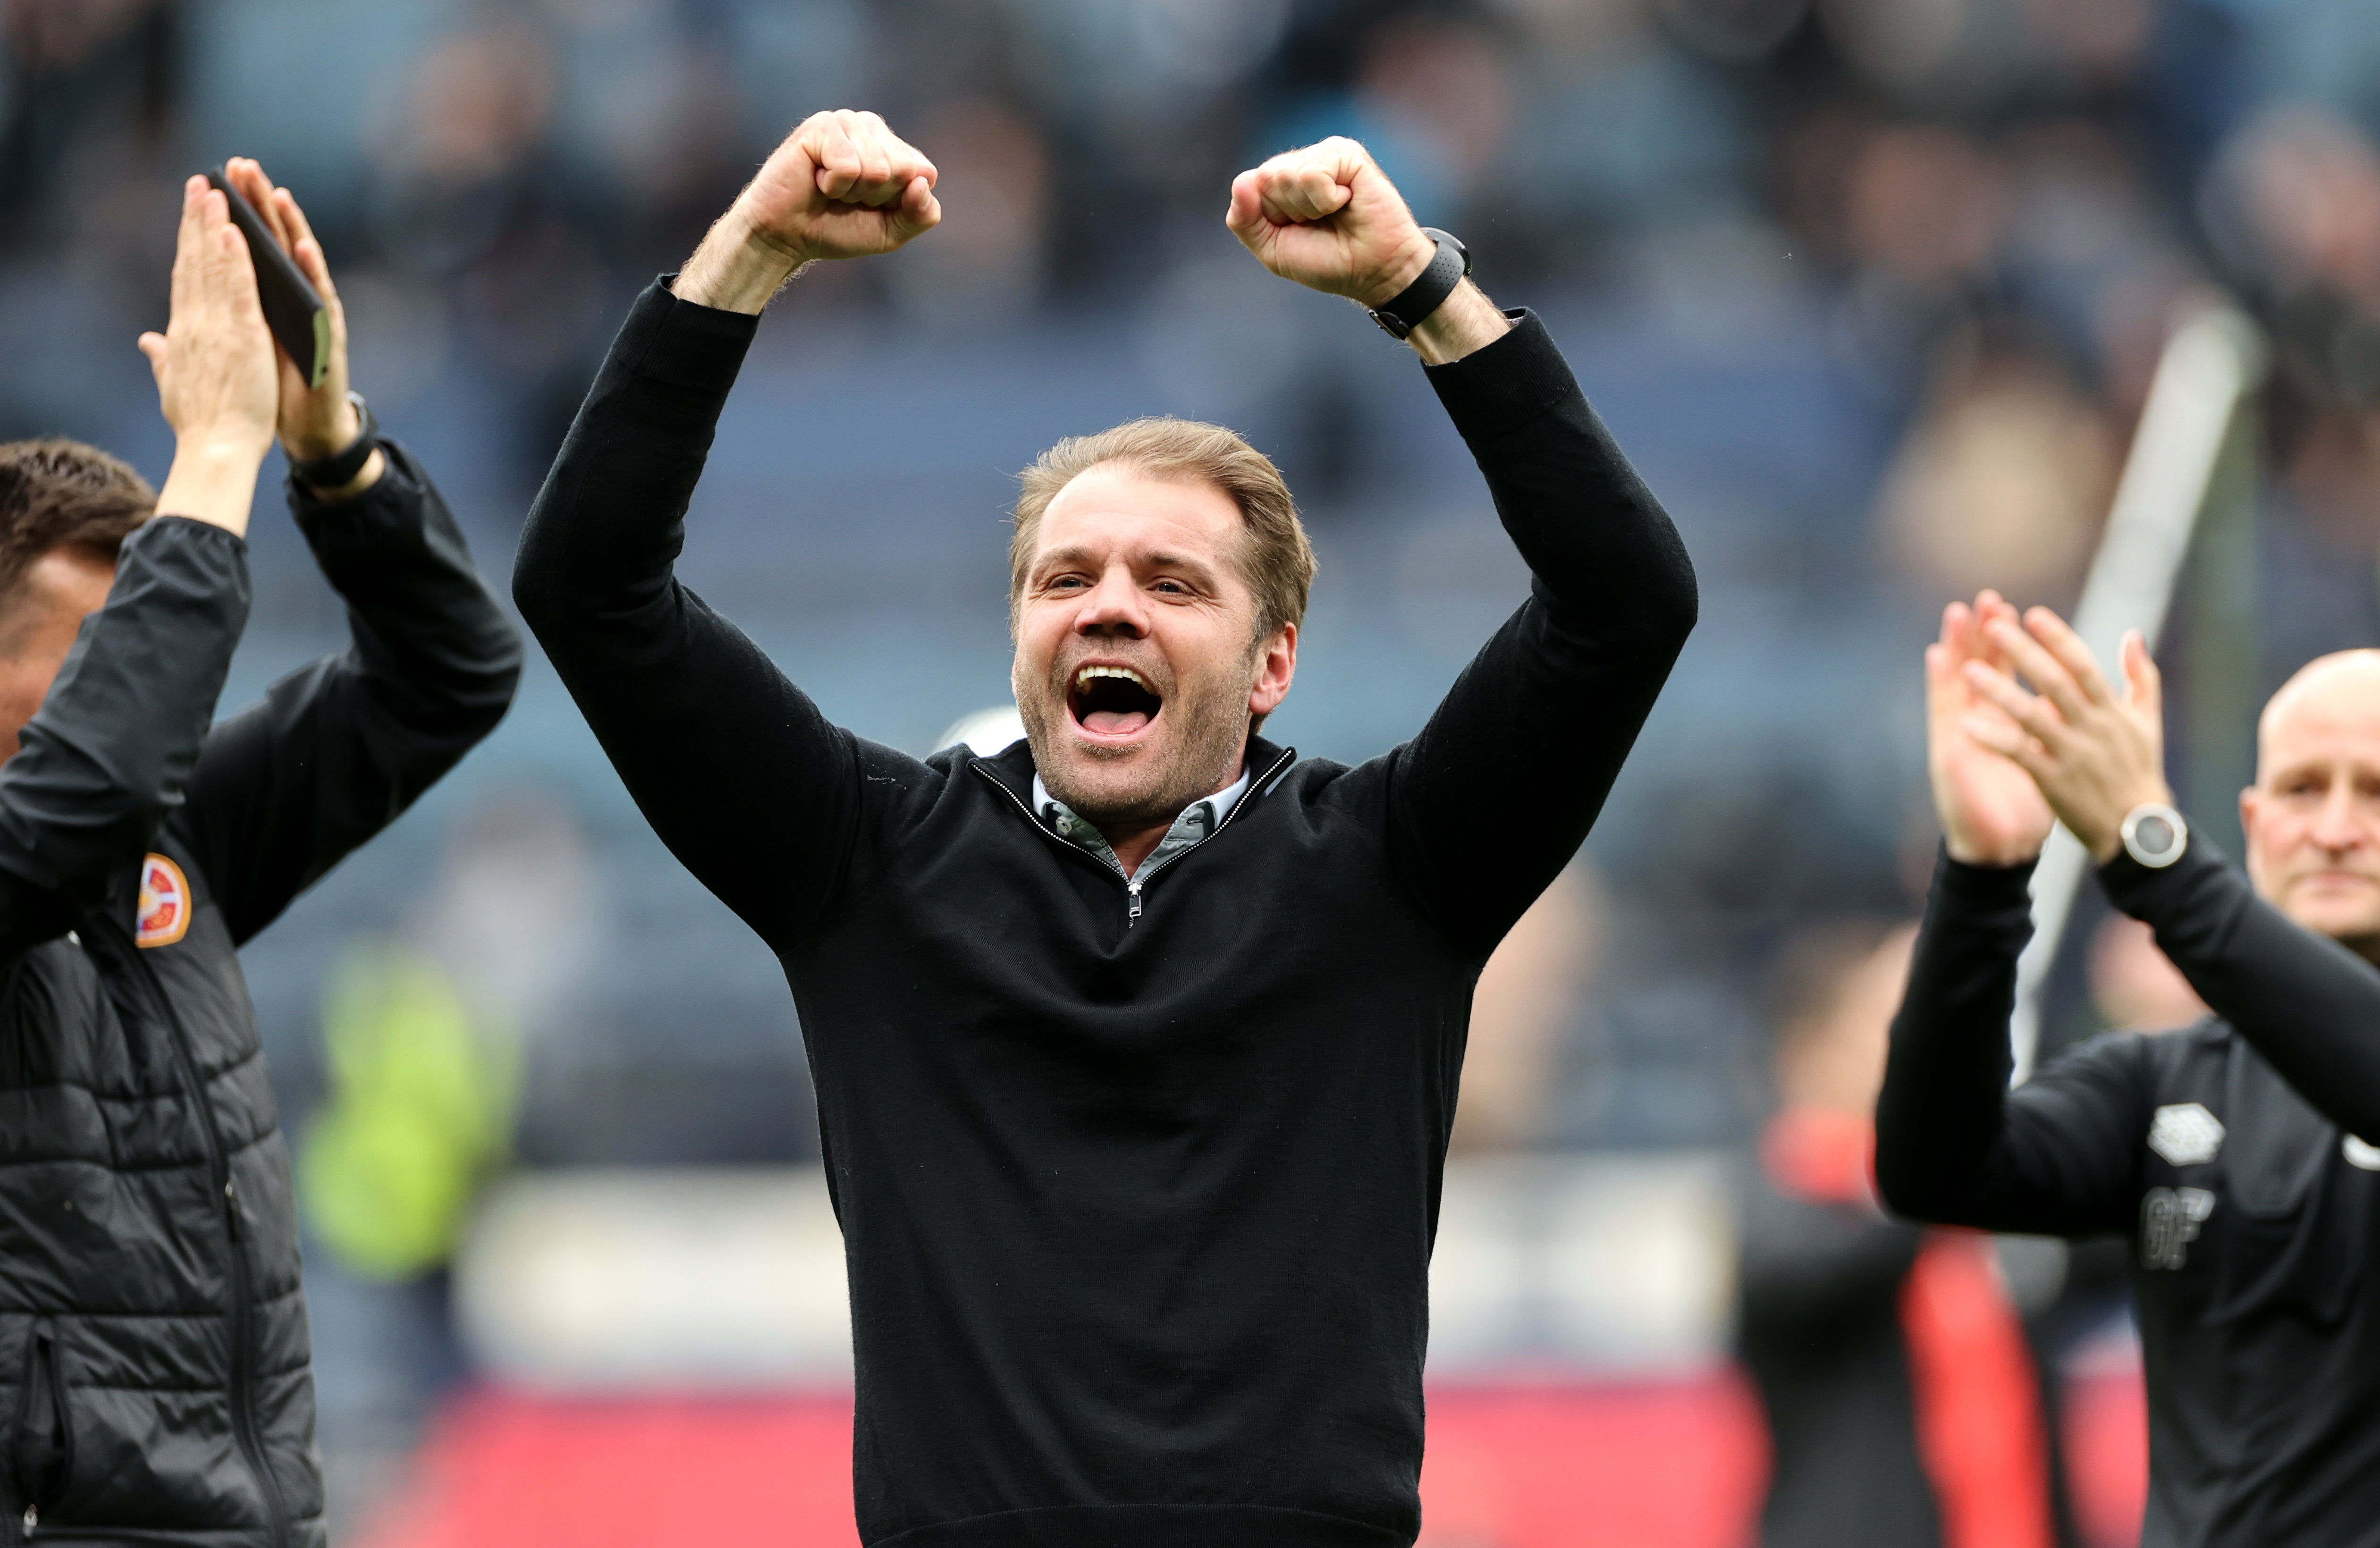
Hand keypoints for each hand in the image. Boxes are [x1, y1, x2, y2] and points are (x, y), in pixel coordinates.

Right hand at [138, 176, 275, 535]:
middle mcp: (195, 323)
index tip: (190, 212)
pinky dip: (236, 259)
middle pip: (194, 262)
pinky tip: (235, 230)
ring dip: (214, 226)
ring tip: (215, 189)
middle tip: (199, 182)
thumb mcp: (176, 383)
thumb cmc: (201, 423)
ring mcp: (217, 327)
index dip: (187, 242)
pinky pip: (238, 289)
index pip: (185, 278)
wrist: (215, 450)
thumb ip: (164, 358)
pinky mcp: (241, 335)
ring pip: (214, 267)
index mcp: (184, 333)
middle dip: (196, 220)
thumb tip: (147, 342)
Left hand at [220, 157, 371, 469]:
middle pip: (272, 242)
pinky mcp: (329, 336)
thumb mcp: (237, 348)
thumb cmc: (275, 390)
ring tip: (274, 191)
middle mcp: (294, 299)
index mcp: (265, 300)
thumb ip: (215, 322)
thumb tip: (175, 313)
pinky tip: (300, 245)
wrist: (308, 428)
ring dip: (289, 225)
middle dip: (257, 203)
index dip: (226, 216)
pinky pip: (320, 298)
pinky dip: (311, 271)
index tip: (208, 182)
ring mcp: (315, 314)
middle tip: (240, 165)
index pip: (243, 249)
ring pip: (301, 261)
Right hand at [675, 110, 940, 313]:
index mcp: (894, 148)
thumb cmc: (837, 229)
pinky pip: (849, 165)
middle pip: (904, 170)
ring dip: (853, 192)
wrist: (787, 236)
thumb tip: (923, 182)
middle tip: (847, 198)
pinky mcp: (822, 125)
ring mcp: (847, 121)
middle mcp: (873, 128)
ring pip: (878, 168)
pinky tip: (816, 178)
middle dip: (876, 196)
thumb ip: (921, 214)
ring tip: (831, 188)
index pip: (925, 172)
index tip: (871, 205)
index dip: (899, 201)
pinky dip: (833, 184)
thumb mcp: (891, 232)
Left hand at [1226, 138, 1434, 306]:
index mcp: (1279, 183)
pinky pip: (1312, 173)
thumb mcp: (1272, 249)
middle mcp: (1299, 163)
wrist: (1373, 270)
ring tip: (1334, 213)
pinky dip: (1325, 199)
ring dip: (1308, 207)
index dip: (1268, 217)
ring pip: (1285, 175)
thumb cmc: (1327, 260)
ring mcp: (1323, 155)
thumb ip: (1244, 221)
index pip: (1247, 185)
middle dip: (1287, 212)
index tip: (1296, 229)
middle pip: (1265, 178)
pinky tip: (1346, 201)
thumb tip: (1240, 183)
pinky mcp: (1346, 153)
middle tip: (1318, 222)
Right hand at [1926, 591, 2056, 864]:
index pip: (2013, 674)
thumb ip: (2055, 724)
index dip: (2019, 643)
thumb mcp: (2051, 757)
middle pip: (1983, 667)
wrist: (2004, 846)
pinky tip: (1937, 656)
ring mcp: (1964, 733)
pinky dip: (1939, 682)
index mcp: (2013, 722)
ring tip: (1957, 612)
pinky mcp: (1950, 750)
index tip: (2026, 611)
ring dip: (1957, 644)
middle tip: (1990, 598)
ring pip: (1958, 679)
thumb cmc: (2027, 805)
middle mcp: (1985, 721)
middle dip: (1986, 633)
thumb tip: (2066, 697)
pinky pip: (1943, 711)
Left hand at [1959, 605, 2172, 862]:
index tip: (2033, 614)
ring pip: (2031, 716)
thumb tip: (2133, 633)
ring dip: (1998, 691)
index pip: (2082, 664)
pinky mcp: (2053, 780)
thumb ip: (2141, 674)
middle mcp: (2091, 727)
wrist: (2138, 830)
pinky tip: (1965, 725)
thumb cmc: (2139, 769)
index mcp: (2111, 709)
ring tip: (1966, 669)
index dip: (2058, 638)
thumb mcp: (2147, 720)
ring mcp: (2071, 753)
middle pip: (2054, 681)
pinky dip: (1994, 740)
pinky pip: (2019, 755)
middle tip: (1993, 625)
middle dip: (2023, 652)